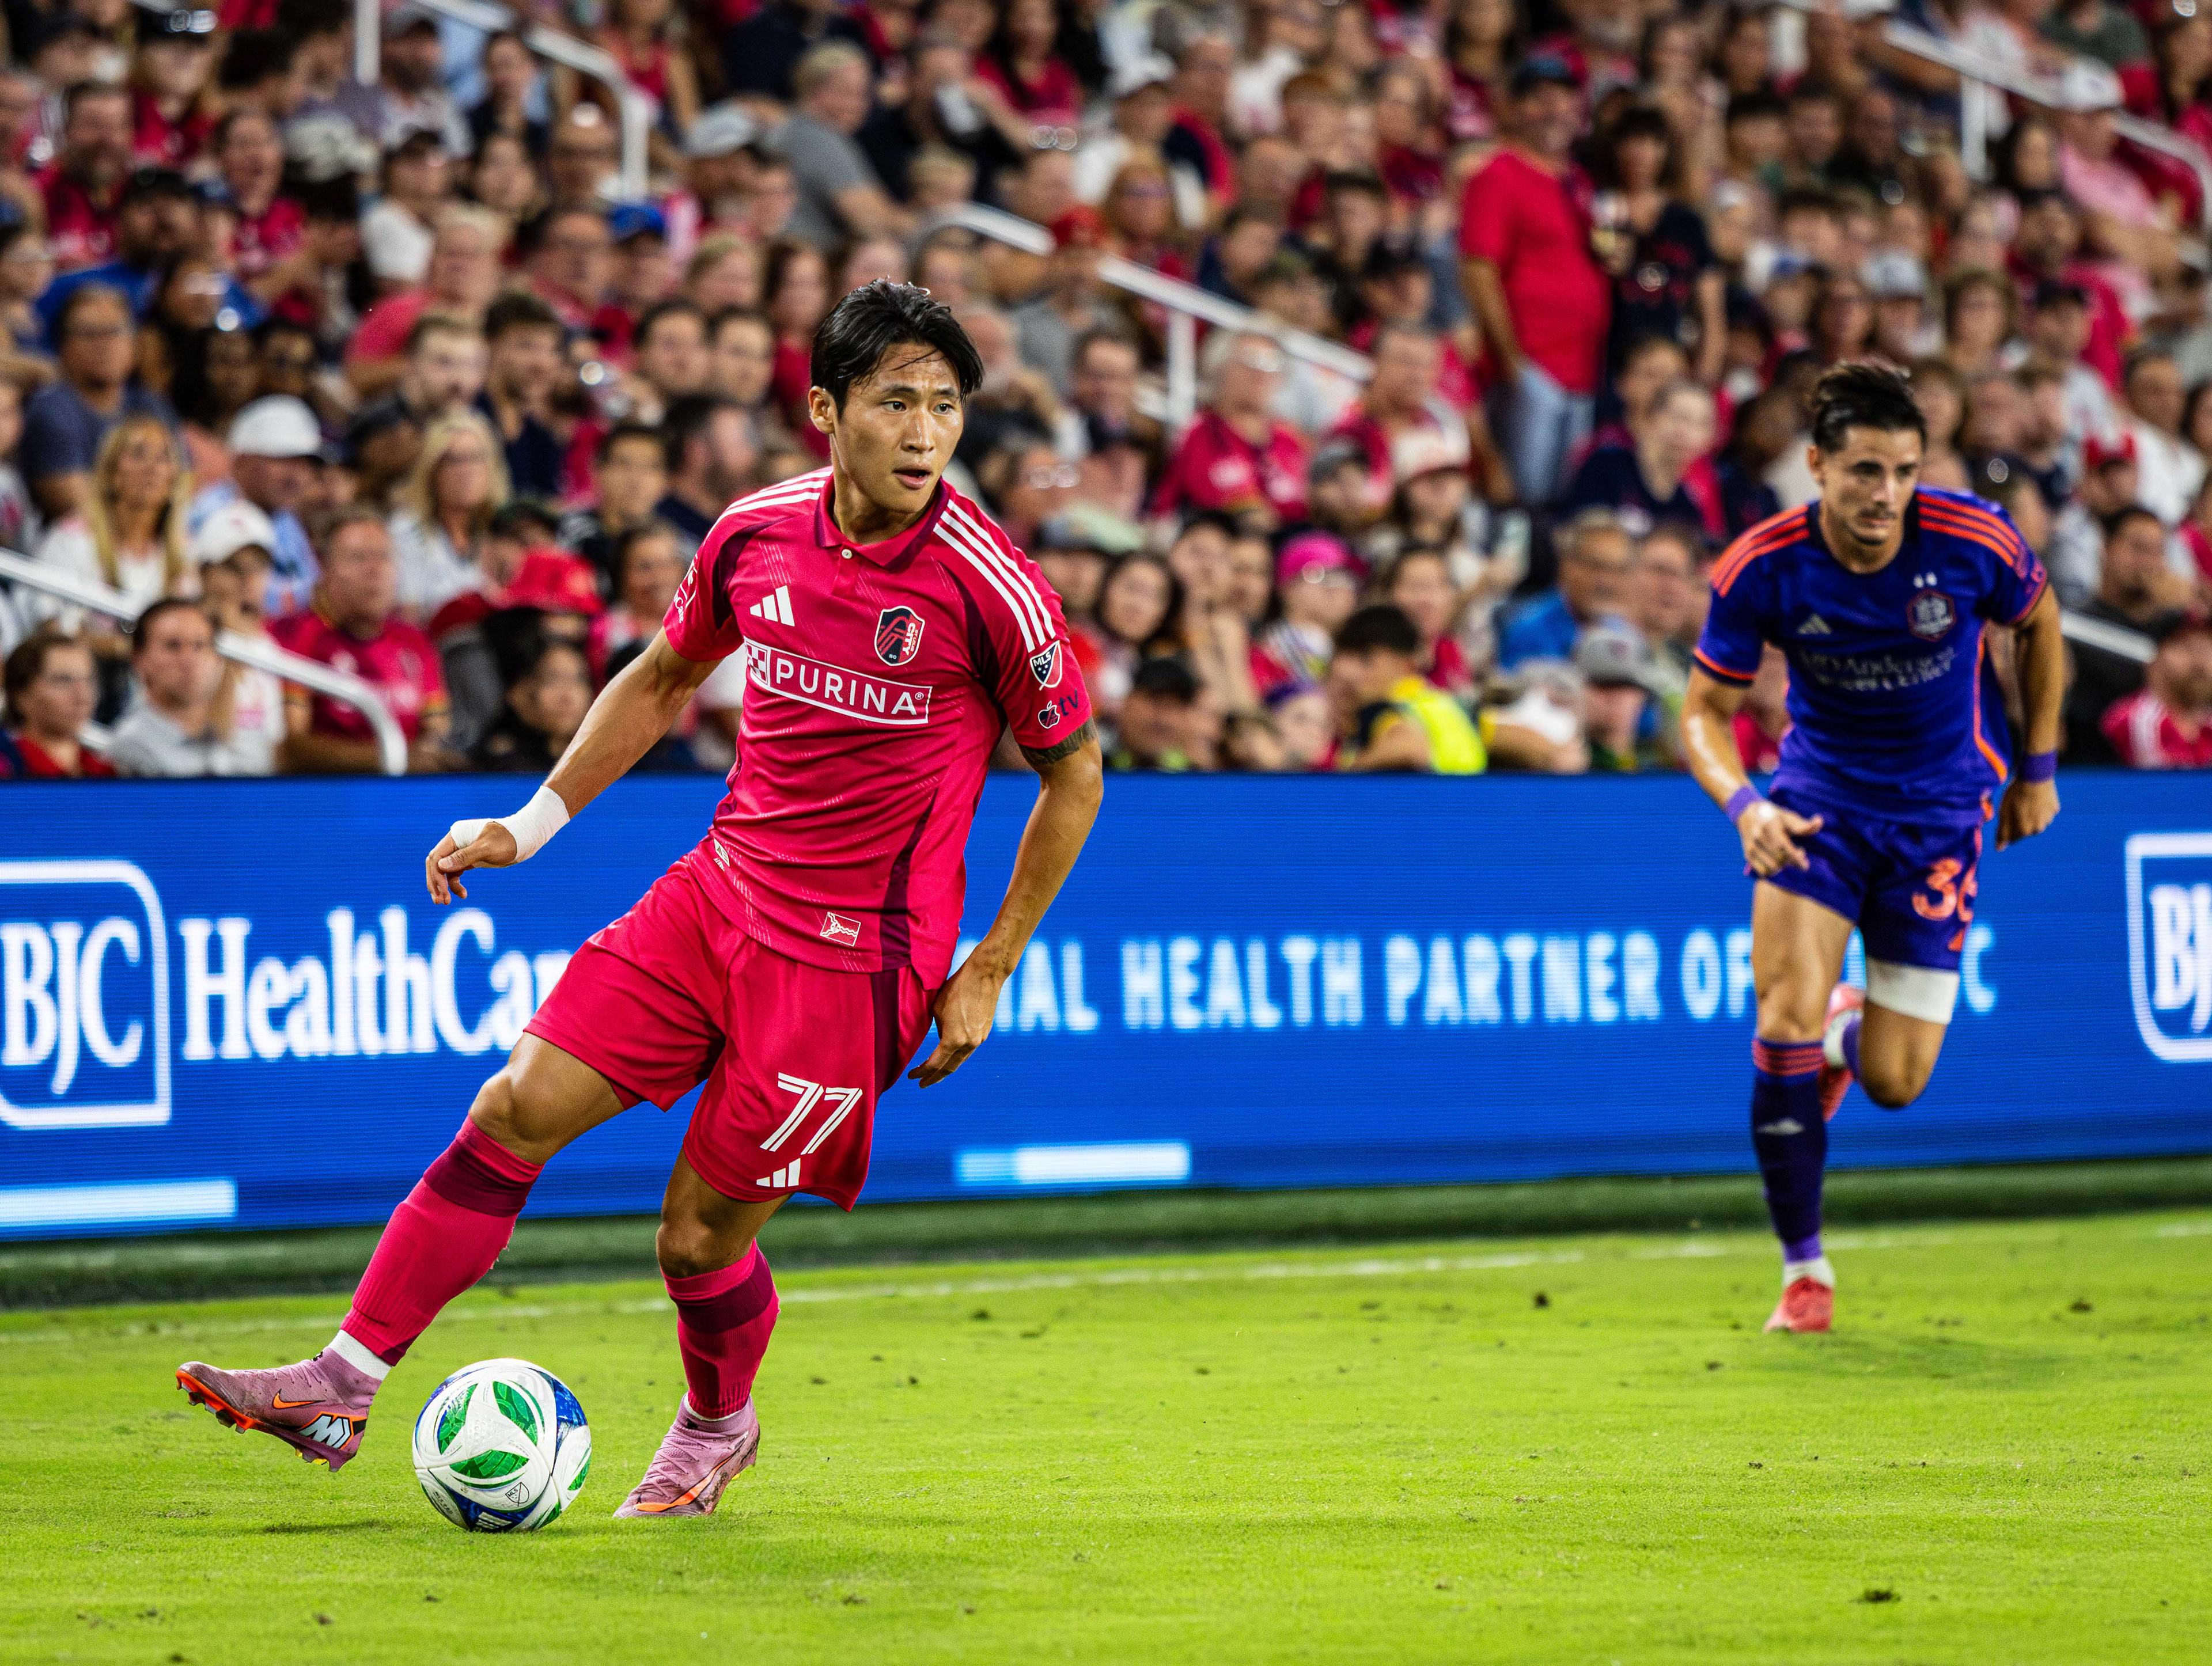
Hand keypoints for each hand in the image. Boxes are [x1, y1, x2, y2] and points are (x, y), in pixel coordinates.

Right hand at [425, 821, 518, 905]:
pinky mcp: (469, 860)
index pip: (436, 857)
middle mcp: (455, 843)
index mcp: (456, 836)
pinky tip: (463, 895)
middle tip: (439, 901)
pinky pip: (455, 874)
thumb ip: (464, 857)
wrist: (524, 839)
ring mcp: (462, 852)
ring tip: (445, 902)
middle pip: (437, 864)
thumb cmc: (508, 840)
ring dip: (444, 887)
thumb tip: (441, 865)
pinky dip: (455, 885)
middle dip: (436, 883)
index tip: (442, 891)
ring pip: (444, 871)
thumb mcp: (487, 848)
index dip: (436, 875)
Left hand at [906, 953, 1007, 1087]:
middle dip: (934, 1078)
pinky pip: (968, 1050)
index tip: (911, 1077)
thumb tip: (940, 1038)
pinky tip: (950, 1055)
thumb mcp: (938, 1010)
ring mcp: (979, 1039)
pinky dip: (957, 1056)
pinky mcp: (985, 1032)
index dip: (921, 1072)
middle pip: (949, 1068)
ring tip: (935, 1073)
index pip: (934, 1064)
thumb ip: (938, 1029)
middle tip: (922, 1084)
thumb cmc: (957, 988)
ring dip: (947, 1068)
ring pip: (960, 1060)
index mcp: (953, 1039)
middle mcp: (968, 1044)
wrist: (985, 975)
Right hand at [1738, 799, 1822, 875]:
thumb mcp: (1788, 816)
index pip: (1783, 847)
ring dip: (1783, 866)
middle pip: (1779, 859)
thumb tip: (1819, 822)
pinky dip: (1773, 871)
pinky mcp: (1747, 854)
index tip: (1805, 866)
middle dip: (1792, 861)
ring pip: (1772, 867)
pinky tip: (1777, 862)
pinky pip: (1763, 871)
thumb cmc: (1774, 816)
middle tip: (1799, 854)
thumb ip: (1803, 824)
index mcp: (1769, 825)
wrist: (1747, 813)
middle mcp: (1758, 836)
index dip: (1796, 859)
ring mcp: (1751, 846)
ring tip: (1787, 857)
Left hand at [1996, 777, 2057, 850]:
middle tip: (2014, 806)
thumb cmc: (2015, 794)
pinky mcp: (2055, 808)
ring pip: (2036, 821)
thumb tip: (1999, 849)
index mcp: (2024, 831)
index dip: (2007, 829)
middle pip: (2025, 829)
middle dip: (2019, 822)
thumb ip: (2002, 832)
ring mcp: (2048, 818)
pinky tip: (2035, 797)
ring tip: (2025, 800)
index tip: (2005, 817)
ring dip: (2030, 815)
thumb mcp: (2004, 813)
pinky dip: (2040, 807)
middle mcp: (2038, 828)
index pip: (2013, 838)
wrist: (2035, 777)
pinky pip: (2045, 811)